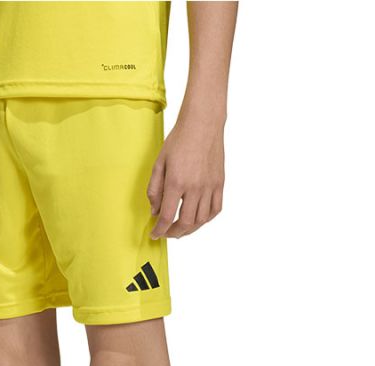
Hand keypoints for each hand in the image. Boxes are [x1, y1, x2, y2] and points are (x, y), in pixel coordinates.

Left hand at [147, 116, 224, 238]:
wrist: (203, 123)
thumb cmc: (179, 140)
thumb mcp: (159, 163)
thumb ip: (154, 189)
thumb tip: (155, 211)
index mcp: (176, 182)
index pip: (167, 216)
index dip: (160, 230)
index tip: (155, 234)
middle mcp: (195, 187)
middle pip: (186, 222)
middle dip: (174, 233)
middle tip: (167, 232)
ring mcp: (209, 186)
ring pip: (201, 219)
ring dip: (190, 229)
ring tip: (181, 228)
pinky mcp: (219, 183)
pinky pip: (216, 209)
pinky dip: (206, 219)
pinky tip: (198, 219)